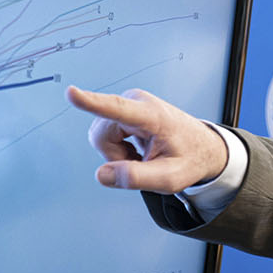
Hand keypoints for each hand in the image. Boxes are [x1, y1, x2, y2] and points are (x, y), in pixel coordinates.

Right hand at [66, 85, 227, 192]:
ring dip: (117, 153)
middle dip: (114, 156)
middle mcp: (137, 102)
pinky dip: (118, 147)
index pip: (116, 109)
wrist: (201, 147)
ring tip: (142, 153)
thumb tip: (102, 174)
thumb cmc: (189, 160)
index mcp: (152, 116)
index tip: (71, 93)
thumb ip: (137, 178)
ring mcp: (129, 103)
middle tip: (142, 161)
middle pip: (101, 135)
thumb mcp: (170, 179)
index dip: (91, 102)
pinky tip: (138, 147)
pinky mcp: (123, 107)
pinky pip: (105, 133)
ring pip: (100, 136)